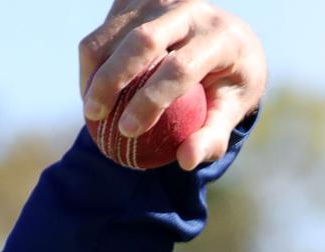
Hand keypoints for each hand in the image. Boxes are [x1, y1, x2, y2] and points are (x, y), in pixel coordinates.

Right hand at [79, 0, 266, 169]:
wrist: (229, 36)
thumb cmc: (231, 82)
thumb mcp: (234, 110)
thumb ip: (213, 136)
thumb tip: (185, 162)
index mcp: (221, 37)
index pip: (180, 68)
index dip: (151, 100)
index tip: (129, 130)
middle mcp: (191, 8)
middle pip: (142, 41)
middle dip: (112, 80)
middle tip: (95, 116)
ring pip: (113, 32)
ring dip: (94, 71)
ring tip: (90, 110)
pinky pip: (105, 29)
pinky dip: (94, 61)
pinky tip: (93, 92)